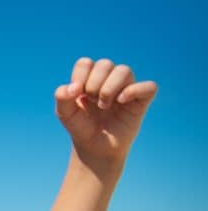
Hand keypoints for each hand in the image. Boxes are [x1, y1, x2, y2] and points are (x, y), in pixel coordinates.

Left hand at [54, 57, 157, 171]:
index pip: (85, 63)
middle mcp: (109, 79)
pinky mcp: (141, 101)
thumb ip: (61, 97)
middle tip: (91, 101)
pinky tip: (121, 101)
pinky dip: (134, 90)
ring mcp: (126, 89)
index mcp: (90, 78)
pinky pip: (149, 86)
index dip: (80, 76)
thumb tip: (74, 87)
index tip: (76, 94)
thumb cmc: (81, 127)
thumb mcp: (65, 113)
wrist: (94, 147)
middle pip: (105, 64)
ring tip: (103, 105)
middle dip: (94, 83)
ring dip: (109, 88)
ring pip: (124, 70)